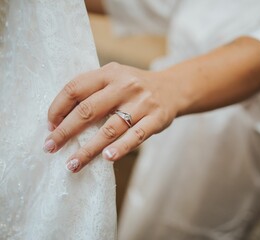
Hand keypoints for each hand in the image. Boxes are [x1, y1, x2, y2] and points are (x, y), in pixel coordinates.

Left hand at [44, 62, 178, 172]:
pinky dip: (120, 148)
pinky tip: (106, 158)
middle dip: (65, 131)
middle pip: (88, 110)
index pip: (75, 88)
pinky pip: (136, 136)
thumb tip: (61, 118)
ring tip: (72, 164)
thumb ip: (93, 89)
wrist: (173, 88)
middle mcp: (125, 86)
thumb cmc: (135, 87)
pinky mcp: (156, 119)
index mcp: (110, 73)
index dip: (58, 108)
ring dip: (88, 149)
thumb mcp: (115, 77)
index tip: (50, 125)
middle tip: (50, 147)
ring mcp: (142, 103)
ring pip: (110, 128)